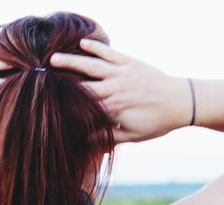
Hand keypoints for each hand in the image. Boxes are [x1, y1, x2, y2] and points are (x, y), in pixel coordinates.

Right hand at [50, 39, 191, 142]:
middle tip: (42, 78)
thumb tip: (85, 142)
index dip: (64, 105)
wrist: (181, 102)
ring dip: (72, 62)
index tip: (49, 105)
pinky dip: (96, 47)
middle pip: (81, 85)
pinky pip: (110, 53)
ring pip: (91, 66)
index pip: (82, 106)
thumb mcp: (132, 136)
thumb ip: (108, 138)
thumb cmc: (156, 122)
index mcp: (112, 109)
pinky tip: (82, 43)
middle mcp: (113, 89)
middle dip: (61, 82)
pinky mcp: (129, 62)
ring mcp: (121, 73)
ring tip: (53, 59)